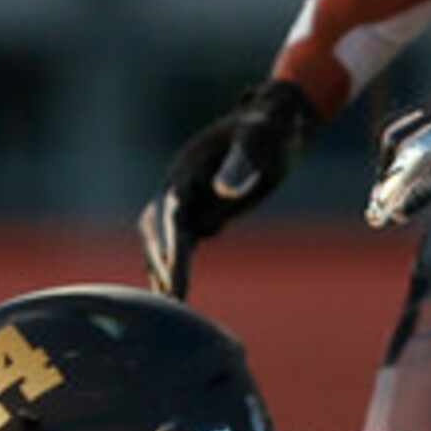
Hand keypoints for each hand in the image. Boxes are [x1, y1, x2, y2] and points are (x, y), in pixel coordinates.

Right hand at [140, 80, 317, 299]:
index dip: (170, 242)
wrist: (273, 123)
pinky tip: (171, 296)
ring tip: (167, 307)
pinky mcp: (196, 212)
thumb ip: (242, 161)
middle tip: (171, 299)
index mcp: (189, 168)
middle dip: (162, 263)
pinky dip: (170, 268)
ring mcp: (184, 200)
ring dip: (161, 270)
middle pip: (157, 230)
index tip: (172, 271)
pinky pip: (176, 244)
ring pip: (160, 240)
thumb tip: (223, 192)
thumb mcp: (260, 138)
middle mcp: (178, 186)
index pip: (172, 211)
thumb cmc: (271, 129)